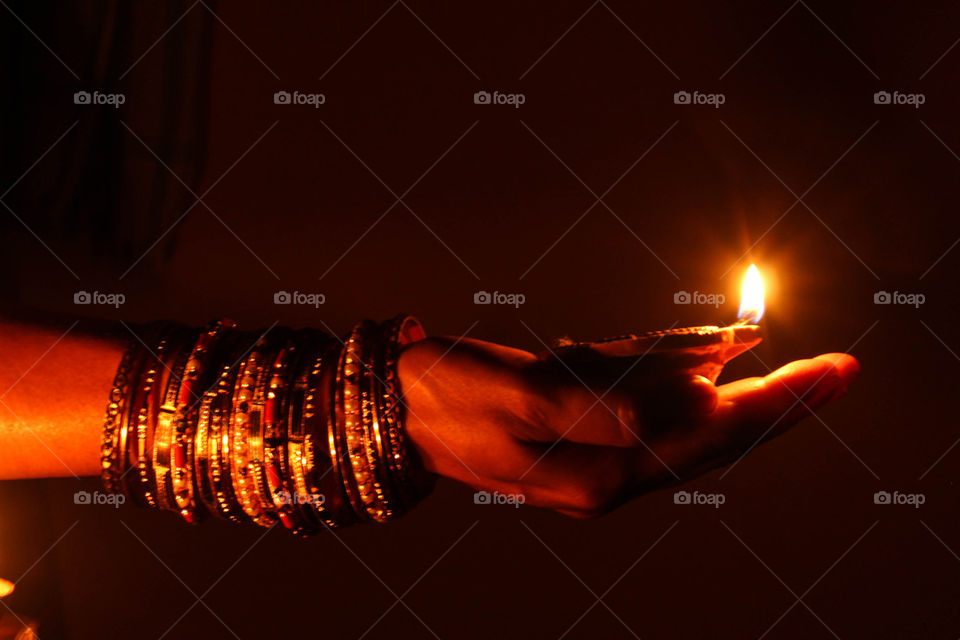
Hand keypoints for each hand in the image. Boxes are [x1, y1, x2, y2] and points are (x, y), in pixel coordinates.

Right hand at [398, 335, 858, 517]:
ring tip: (773, 353)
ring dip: (728, 383)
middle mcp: (609, 474)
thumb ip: (609, 400)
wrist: (399, 409)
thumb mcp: (525, 391)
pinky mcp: (581, 433)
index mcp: (601, 472)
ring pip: (685, 418)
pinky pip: (651, 406)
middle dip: (776, 401)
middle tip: (837, 369)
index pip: (713, 437)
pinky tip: (707, 356)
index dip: (777, 403)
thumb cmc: (449, 395)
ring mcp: (595, 457)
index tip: (832, 372)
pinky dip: (682, 376)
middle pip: (714, 436)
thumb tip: (693, 396)